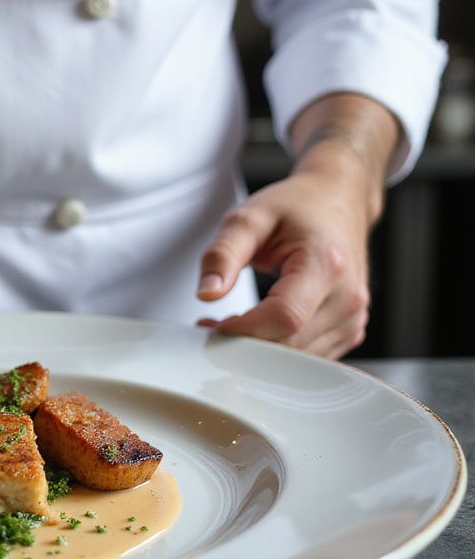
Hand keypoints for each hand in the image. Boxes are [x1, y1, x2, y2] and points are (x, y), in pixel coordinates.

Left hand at [196, 92, 399, 358]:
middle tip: (209, 325)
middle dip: (243, 342)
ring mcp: (353, 317)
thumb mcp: (249, 218)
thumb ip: (222, 255)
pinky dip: (278, 351)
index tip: (209, 322)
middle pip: (290, 344)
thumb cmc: (297, 206)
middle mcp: (348, 296)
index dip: (242, 329)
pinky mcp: (349, 329)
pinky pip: (309, 356)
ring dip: (258, 351)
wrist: (338, 199)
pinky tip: (256, 331)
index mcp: (326, 264)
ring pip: (299, 358)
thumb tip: (206, 295)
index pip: (284, 317)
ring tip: (228, 324)